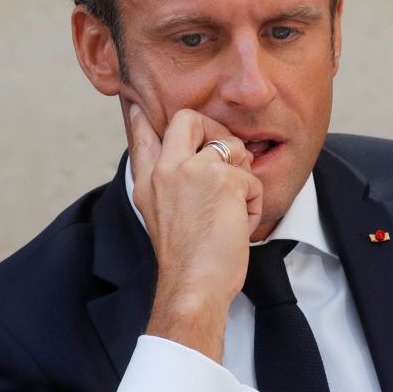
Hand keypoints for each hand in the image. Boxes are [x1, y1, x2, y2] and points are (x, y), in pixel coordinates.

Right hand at [129, 105, 262, 362]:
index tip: (138, 106)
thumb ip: (164, 183)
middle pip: (189, 118)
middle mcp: (167, 168)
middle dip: (215, 129)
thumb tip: (177, 162)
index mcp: (149, 180)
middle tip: (227, 156)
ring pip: (233, 147)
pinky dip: (254, 203)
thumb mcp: (159, 216)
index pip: (142, 135)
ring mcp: (194, 170)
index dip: (142, 118)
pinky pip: (253, 178)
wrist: (193, 285)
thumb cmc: (186, 259)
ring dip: (243, 177)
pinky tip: (240, 224)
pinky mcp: (225, 180)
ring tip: (233, 210)